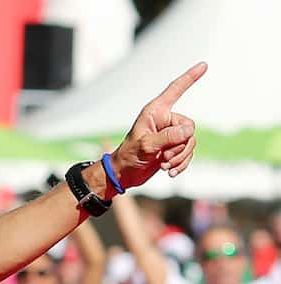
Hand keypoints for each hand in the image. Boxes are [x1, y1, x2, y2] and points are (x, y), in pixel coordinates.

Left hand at [110, 62, 205, 188]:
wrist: (124, 174)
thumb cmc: (129, 156)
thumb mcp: (146, 145)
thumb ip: (168, 137)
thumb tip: (189, 131)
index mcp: (156, 112)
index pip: (175, 90)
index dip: (190, 78)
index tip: (203, 65)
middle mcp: (165, 120)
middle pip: (189, 127)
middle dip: (180, 145)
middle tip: (163, 156)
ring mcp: (170, 135)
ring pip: (190, 142)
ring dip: (179, 157)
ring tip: (163, 165)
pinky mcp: (173, 148)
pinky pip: (188, 153)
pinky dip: (181, 163)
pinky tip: (170, 172)